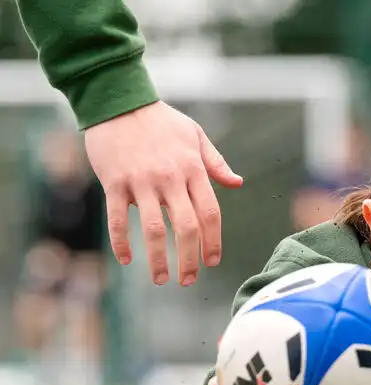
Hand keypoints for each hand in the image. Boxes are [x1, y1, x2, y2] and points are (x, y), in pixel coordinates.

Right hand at [84, 101, 243, 286]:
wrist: (119, 100)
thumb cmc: (160, 120)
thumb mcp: (195, 135)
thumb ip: (215, 163)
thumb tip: (237, 183)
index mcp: (193, 169)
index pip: (210, 213)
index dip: (213, 241)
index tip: (212, 261)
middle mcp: (170, 178)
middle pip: (186, 227)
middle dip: (190, 259)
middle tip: (188, 280)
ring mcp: (142, 181)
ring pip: (154, 229)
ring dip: (158, 258)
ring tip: (162, 279)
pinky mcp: (114, 182)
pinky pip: (118, 218)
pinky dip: (122, 242)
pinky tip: (127, 259)